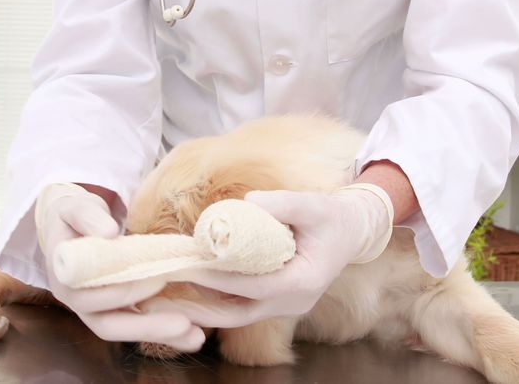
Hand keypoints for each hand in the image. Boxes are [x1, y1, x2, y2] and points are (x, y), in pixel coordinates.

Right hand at [35, 183, 205, 349]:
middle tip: (183, 323)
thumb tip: (108, 232)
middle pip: (108, 325)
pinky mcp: (118, 311)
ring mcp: (97, 311)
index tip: (154, 281)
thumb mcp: (75, 207)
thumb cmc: (74, 216)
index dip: (119, 293)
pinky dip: (165, 332)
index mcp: (64, 278)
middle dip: (146, 326)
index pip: (87, 296)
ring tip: (196, 337)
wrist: (72, 225)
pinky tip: (193, 334)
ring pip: (126, 331)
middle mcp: (78, 302)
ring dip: (160, 335)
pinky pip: (139, 326)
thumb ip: (86, 216)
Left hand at [140, 185, 393, 327]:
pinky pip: (242, 308)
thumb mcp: (312, 204)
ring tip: (168, 296)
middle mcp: (292, 303)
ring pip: (237, 316)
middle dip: (201, 306)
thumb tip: (246, 204)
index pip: (253, 285)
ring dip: (204, 308)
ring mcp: (284, 308)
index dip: (220, 277)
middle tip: (166, 293)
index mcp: (302, 282)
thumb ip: (282, 203)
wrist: (352, 232)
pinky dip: (216, 302)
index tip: (190, 265)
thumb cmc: (331, 217)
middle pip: (238, 314)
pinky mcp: (276, 304)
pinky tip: (190, 291)